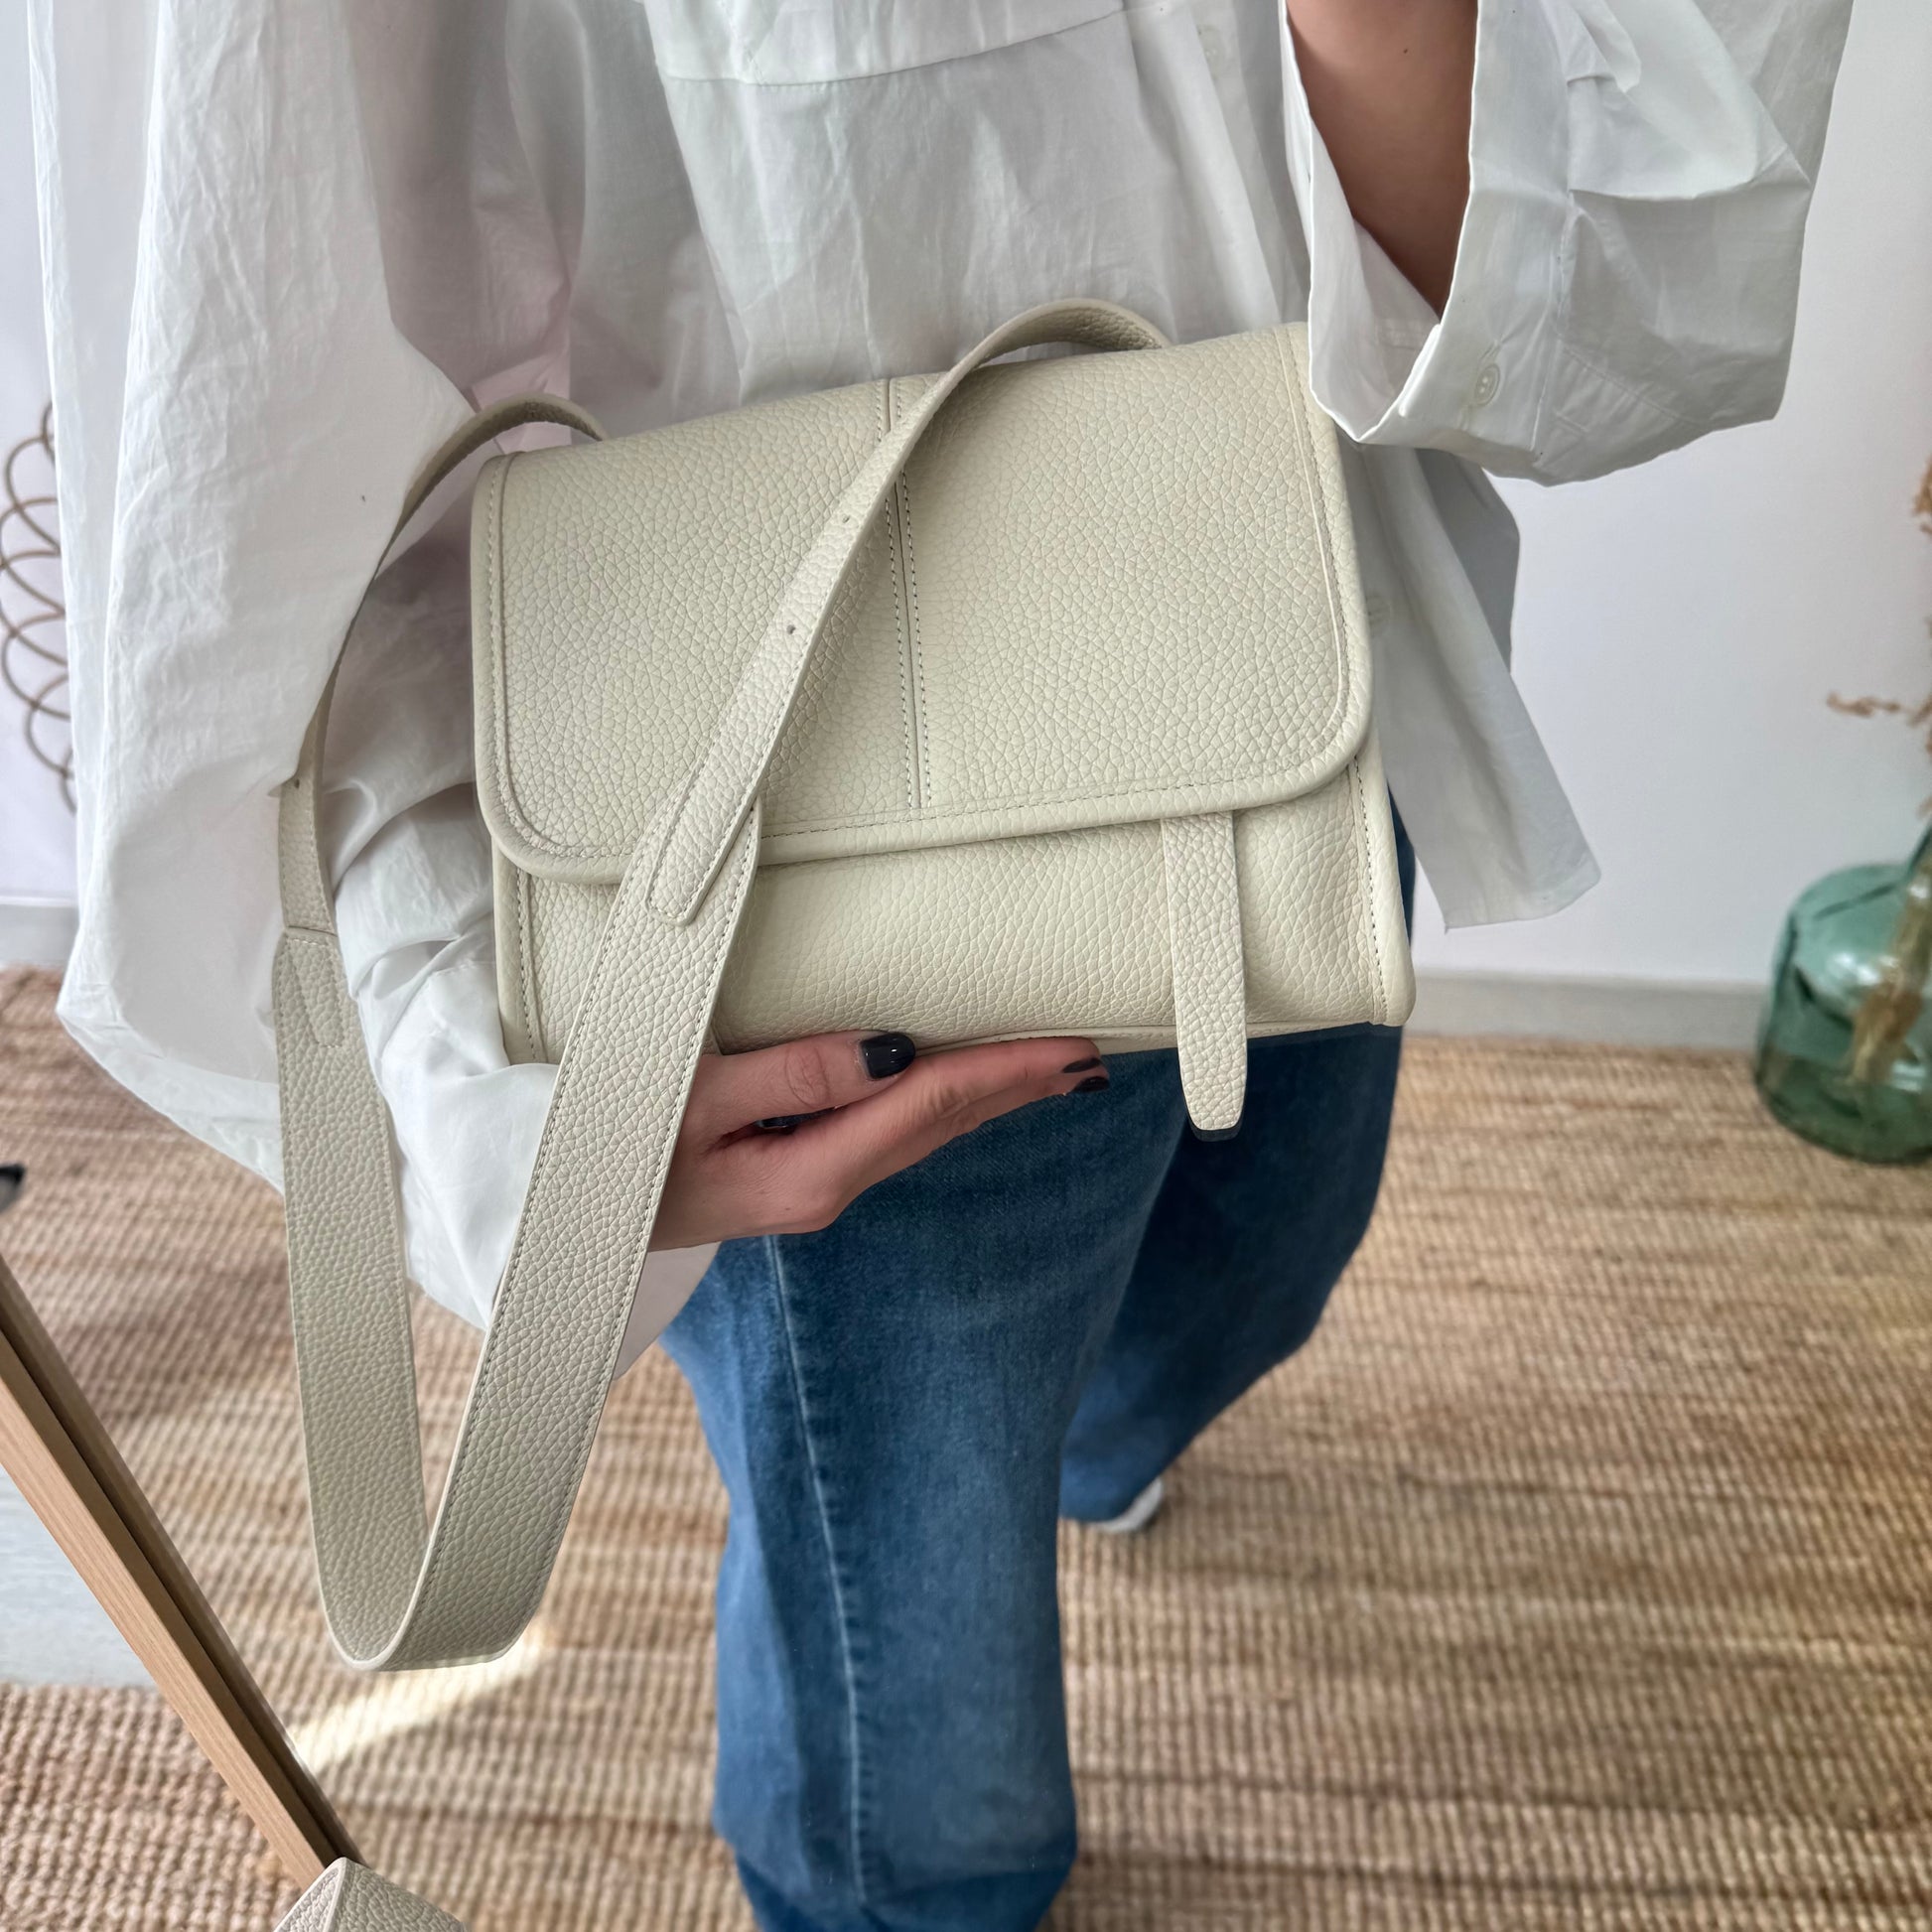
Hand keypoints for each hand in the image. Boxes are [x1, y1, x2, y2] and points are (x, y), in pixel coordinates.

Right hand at [651, 1031, 1108, 1248]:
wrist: (553, 1216)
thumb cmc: (611, 1146)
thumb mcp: (692, 1100)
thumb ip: (795, 1073)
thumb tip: (897, 1050)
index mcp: (813, 1173)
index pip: (933, 1105)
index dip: (1008, 1069)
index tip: (1073, 1043)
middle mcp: (828, 1185)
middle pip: (944, 1124)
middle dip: (1019, 1085)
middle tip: (1091, 1051)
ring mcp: (812, 1183)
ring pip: (924, 1131)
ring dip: (989, 1095)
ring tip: (1049, 1068)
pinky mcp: (793, 1171)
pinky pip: (891, 1132)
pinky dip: (940, 1102)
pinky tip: (957, 1090)